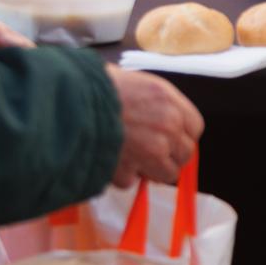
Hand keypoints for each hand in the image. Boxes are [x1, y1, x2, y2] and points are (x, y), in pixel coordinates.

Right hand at [106, 67, 204, 186]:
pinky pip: (132, 182)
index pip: (195, 127)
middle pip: (185, 154)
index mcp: (170, 102)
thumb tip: (158, 115)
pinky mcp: (128, 172)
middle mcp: (167, 128)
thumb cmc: (99, 84)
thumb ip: (155, 102)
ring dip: (151, 170)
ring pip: (166, 174)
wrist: (70, 101)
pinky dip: (121, 176)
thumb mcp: (136, 82)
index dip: (182, 134)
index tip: (171, 137)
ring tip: (133, 159)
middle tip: (151, 152)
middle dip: (170, 155)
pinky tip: (110, 160)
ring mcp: (151, 152)